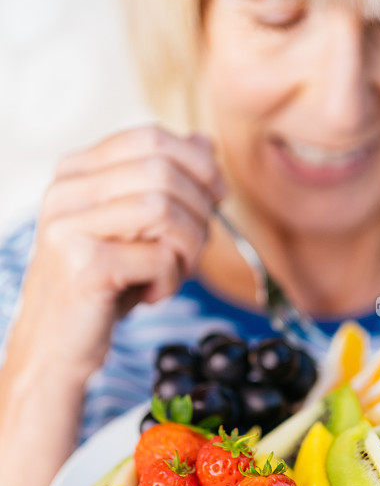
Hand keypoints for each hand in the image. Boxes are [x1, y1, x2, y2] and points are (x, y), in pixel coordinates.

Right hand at [12, 126, 223, 382]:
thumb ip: (166, 183)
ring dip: (187, 248)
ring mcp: (69, 226)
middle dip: (199, 211)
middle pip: (163, 170)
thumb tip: (206, 142)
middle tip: (194, 247)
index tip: (217, 195)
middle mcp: (65, 191)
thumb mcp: (136, 228)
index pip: (150, 137)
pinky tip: (150, 295)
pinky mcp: (84, 265)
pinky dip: (170, 281)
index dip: (197, 163)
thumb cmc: (102, 287)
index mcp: (75, 173)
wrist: (56, 349)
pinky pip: (159, 257)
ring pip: (164, 209)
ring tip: (174, 272)